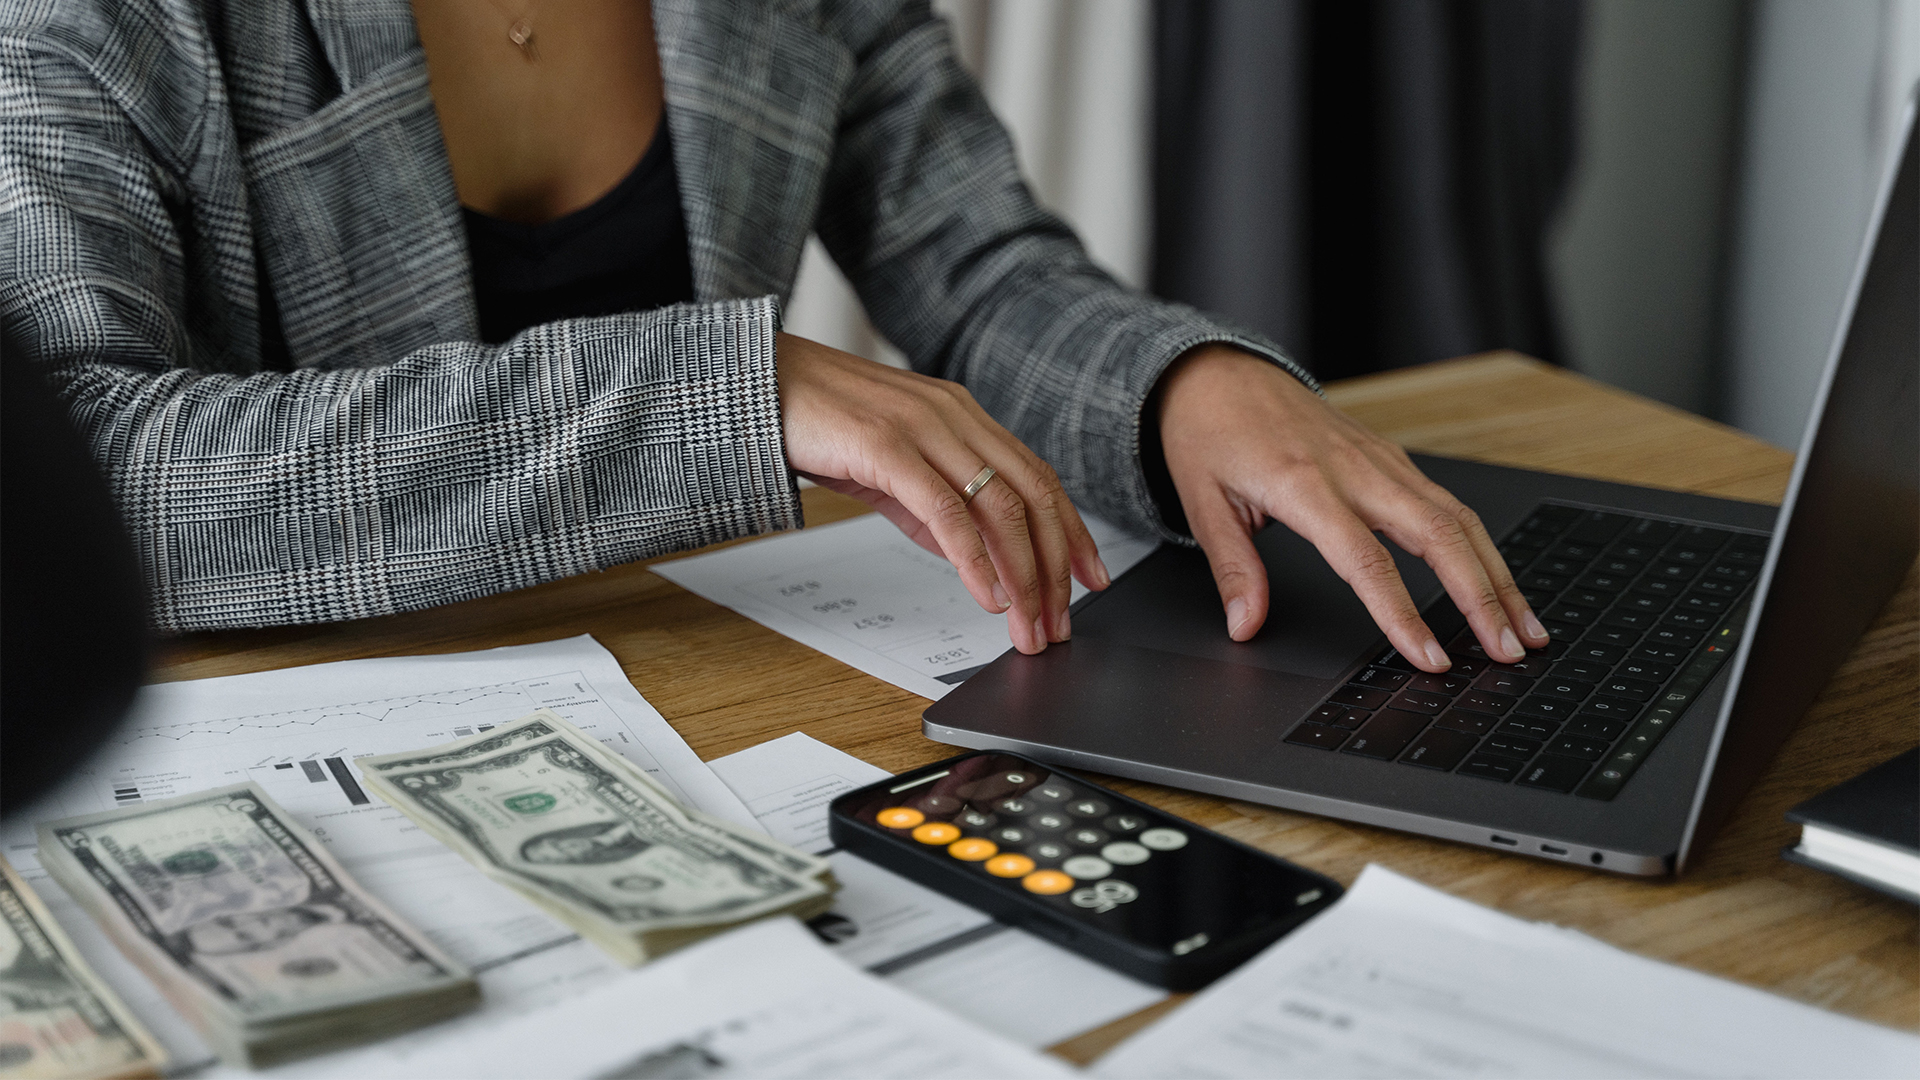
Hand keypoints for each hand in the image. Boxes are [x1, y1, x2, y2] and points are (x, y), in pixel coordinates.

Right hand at [776, 333, 1109, 654]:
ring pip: (999, 507)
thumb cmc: (818, 421)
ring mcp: (923, 428)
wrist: (754, 384)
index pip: (1038, 477)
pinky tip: (986, 595)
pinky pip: (946, 511)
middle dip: (1056, 567)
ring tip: (1028, 624)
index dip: (1072, 531)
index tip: (1091, 578)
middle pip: (1032, 496)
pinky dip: (974, 560)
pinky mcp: (887, 447)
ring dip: (1023, 575)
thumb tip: (972, 555)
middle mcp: (954, 416)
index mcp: (962, 416)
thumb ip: (933, 504)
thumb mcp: (892, 466)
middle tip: (1062, 621)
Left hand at [1154, 346, 1548, 671]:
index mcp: (1304, 484)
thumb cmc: (1208, 432)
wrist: (1219, 371)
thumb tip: (1245, 626)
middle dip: (1482, 598)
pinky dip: (1481, 546)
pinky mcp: (1391, 457)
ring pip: (1458, 518)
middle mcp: (1355, 469)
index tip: (1429, 659)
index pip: (1366, 561)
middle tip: (1507, 651)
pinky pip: (1448, 504)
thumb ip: (1232, 568)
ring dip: (1498, 575)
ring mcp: (1380, 460)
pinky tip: (1497, 579)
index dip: (1402, 615)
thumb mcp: (1202, 502)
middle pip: (1439, 536)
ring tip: (1524, 628)